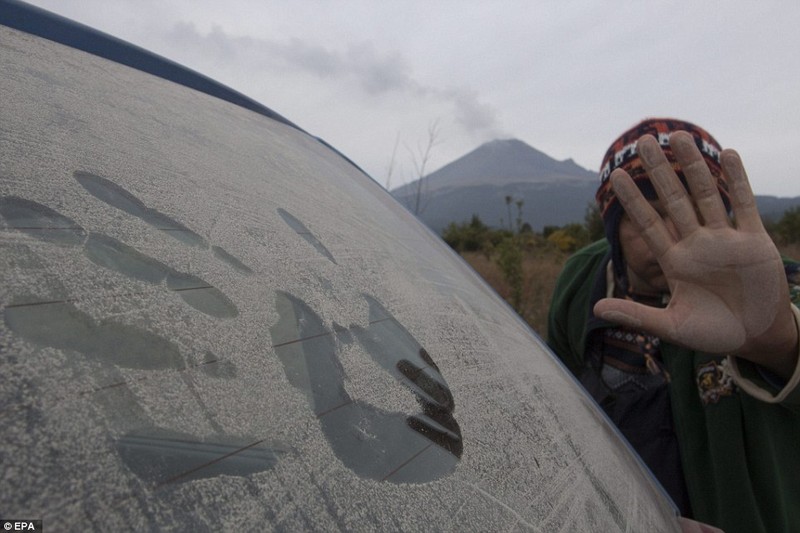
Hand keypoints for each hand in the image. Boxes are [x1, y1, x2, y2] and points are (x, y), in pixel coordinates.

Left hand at [593, 132, 798, 379]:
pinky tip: (728, 154)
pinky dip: (738, 180)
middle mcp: (696, 244)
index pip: (649, 224)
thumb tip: (595, 309)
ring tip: (678, 135)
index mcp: (675, 262)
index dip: (634, 201)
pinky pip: (743, 204)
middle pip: (673, 200)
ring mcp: (724, 240)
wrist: (757, 338)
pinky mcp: (753, 241)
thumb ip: (637, 316)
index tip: (617, 176)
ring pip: (706, 194)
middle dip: (659, 171)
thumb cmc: (714, 333)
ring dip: (693, 166)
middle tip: (643, 141)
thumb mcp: (672, 327)